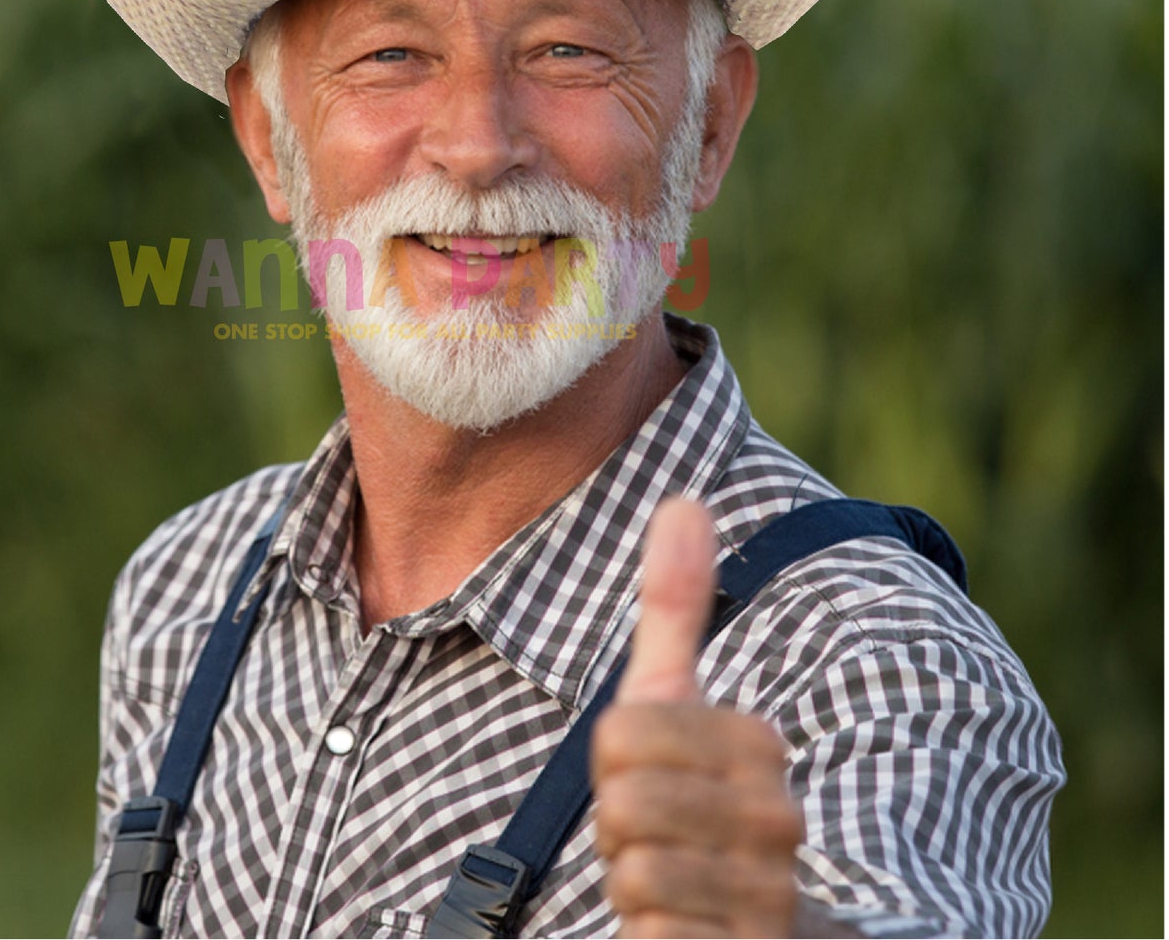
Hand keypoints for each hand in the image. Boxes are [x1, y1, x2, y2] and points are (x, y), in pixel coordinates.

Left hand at [592, 499, 803, 937]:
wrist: (748, 927)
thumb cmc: (692, 799)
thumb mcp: (673, 702)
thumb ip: (677, 604)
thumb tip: (684, 498)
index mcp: (760, 749)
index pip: (622, 734)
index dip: (613, 759)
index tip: (650, 772)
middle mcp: (780, 824)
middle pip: (624, 803)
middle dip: (619, 824)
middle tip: (655, 831)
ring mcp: (770, 901)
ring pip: (635, 874)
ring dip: (633, 882)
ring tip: (672, 877)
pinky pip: (654, 934)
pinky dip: (650, 934)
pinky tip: (684, 927)